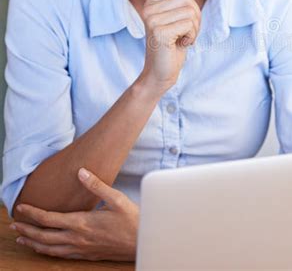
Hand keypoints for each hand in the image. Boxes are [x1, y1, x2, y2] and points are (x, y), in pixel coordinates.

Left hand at [10, 168, 138, 260]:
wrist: (141, 241)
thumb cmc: (131, 219)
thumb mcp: (116, 198)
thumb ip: (96, 185)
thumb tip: (81, 172)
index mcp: (82, 223)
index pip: (49, 219)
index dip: (32, 213)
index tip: (20, 208)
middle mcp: (77, 238)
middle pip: (43, 236)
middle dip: (26, 229)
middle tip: (13, 224)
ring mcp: (80, 249)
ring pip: (49, 248)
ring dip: (33, 242)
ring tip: (21, 237)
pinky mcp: (86, 255)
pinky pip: (60, 255)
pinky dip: (46, 251)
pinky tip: (44, 248)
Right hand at [139, 0, 200, 93]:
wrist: (161, 73)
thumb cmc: (173, 46)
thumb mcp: (176, 21)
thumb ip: (180, 4)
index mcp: (152, 4)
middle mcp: (149, 10)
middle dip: (196, 15)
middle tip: (187, 31)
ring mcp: (152, 20)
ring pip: (190, 12)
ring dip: (195, 28)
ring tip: (183, 38)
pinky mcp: (160, 32)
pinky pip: (189, 24)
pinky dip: (192, 36)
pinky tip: (182, 44)